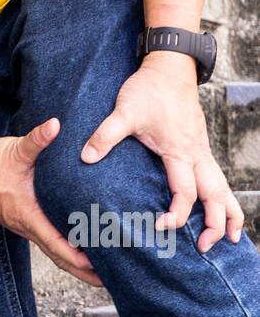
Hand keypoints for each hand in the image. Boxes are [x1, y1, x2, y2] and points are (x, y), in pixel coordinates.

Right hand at [0, 119, 102, 285]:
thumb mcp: (15, 150)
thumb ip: (37, 139)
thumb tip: (56, 124)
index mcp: (28, 216)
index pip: (59, 246)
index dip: (82, 260)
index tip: (104, 267)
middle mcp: (28, 227)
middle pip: (60, 259)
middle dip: (85, 272)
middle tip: (112, 279)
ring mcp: (25, 226)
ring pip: (55, 252)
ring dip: (77, 261)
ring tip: (104, 267)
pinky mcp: (25, 220)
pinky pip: (49, 240)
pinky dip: (67, 248)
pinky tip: (82, 244)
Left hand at [80, 54, 243, 250]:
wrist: (170, 68)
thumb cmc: (150, 89)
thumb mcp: (124, 111)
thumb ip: (105, 135)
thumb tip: (85, 156)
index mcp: (180, 151)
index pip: (186, 191)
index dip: (178, 213)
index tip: (162, 226)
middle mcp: (197, 154)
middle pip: (216, 195)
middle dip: (215, 223)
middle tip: (205, 248)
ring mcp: (202, 150)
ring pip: (223, 187)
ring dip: (228, 212)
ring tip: (231, 237)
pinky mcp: (199, 146)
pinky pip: (217, 177)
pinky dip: (222, 197)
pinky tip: (219, 208)